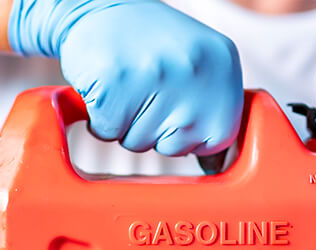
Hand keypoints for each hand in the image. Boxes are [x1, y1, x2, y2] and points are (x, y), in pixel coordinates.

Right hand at [8, 0, 242, 155]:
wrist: (92, 6)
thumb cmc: (146, 47)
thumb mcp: (196, 69)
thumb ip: (212, 112)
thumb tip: (213, 168)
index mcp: (223, 65)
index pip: (219, 140)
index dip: (189, 133)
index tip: (175, 104)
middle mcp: (196, 67)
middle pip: (175, 147)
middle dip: (154, 130)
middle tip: (146, 89)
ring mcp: (157, 74)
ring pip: (139, 143)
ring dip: (126, 124)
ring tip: (127, 85)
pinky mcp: (115, 83)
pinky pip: (108, 132)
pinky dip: (101, 118)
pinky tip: (108, 86)